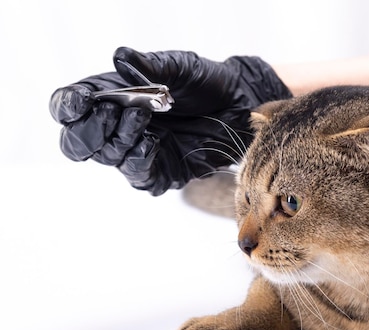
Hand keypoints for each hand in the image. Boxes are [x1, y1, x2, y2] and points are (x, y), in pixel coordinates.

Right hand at [49, 47, 291, 194]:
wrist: (243, 106)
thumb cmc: (208, 82)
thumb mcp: (180, 67)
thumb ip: (151, 65)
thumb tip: (120, 57)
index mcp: (112, 97)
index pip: (70, 107)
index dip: (68, 106)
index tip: (81, 101)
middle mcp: (118, 127)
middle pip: (78, 141)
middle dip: (88, 129)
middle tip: (111, 112)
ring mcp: (138, 151)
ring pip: (106, 157)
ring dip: (118, 138)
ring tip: (142, 118)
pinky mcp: (161, 172)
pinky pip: (138, 175)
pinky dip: (137, 160)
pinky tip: (150, 143)